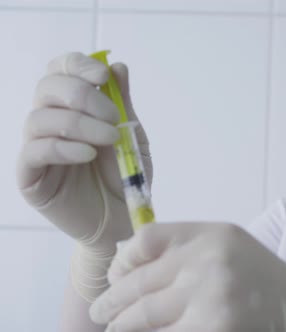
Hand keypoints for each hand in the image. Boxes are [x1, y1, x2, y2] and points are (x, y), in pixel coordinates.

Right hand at [17, 52, 152, 300]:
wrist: (122, 218)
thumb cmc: (125, 175)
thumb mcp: (131, 136)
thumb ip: (122, 103)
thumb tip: (117, 65)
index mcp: (72, 106)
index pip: (60, 70)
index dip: (78, 65)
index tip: (104, 76)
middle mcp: (49, 121)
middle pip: (47, 87)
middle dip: (82, 95)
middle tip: (113, 117)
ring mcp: (36, 148)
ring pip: (40, 118)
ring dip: (79, 123)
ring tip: (110, 139)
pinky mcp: (30, 176)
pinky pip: (35, 152)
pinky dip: (63, 148)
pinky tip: (88, 154)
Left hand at [89, 223, 285, 330]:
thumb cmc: (265, 284)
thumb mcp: (230, 251)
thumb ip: (186, 250)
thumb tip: (125, 266)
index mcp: (213, 234)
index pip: (146, 239)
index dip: (123, 260)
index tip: (116, 277)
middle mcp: (210, 259)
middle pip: (137, 282)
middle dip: (111, 304)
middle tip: (101, 315)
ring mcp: (212, 296)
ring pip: (141, 318)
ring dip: (123, 328)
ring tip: (116, 330)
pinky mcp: (215, 329)